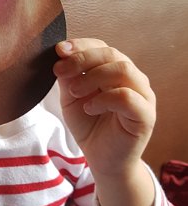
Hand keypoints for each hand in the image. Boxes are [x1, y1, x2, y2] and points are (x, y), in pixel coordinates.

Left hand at [53, 39, 155, 178]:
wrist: (102, 160)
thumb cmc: (90, 126)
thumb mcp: (71, 97)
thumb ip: (69, 76)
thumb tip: (60, 53)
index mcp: (116, 70)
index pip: (102, 47)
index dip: (80, 45)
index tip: (58, 51)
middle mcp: (133, 78)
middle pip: (112, 54)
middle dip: (82, 59)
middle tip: (60, 71)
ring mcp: (143, 95)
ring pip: (123, 70)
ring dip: (93, 77)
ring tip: (74, 91)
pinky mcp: (145, 115)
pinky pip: (128, 97)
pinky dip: (104, 99)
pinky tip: (89, 108)